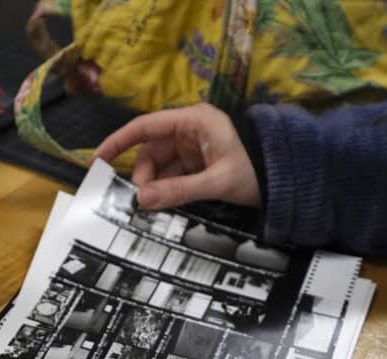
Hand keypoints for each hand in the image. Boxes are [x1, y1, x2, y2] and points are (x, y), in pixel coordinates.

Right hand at [94, 103, 259, 209]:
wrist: (288, 179)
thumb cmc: (258, 170)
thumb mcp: (217, 182)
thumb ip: (179, 191)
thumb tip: (142, 200)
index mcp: (193, 121)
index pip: (145, 127)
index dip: (118, 143)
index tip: (97, 161)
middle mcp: (190, 131)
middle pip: (151, 152)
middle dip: (142, 177)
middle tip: (140, 203)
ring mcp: (195, 149)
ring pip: (161, 168)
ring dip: (155, 188)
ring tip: (154, 209)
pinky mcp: (200, 166)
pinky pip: (175, 178)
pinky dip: (167, 192)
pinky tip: (165, 207)